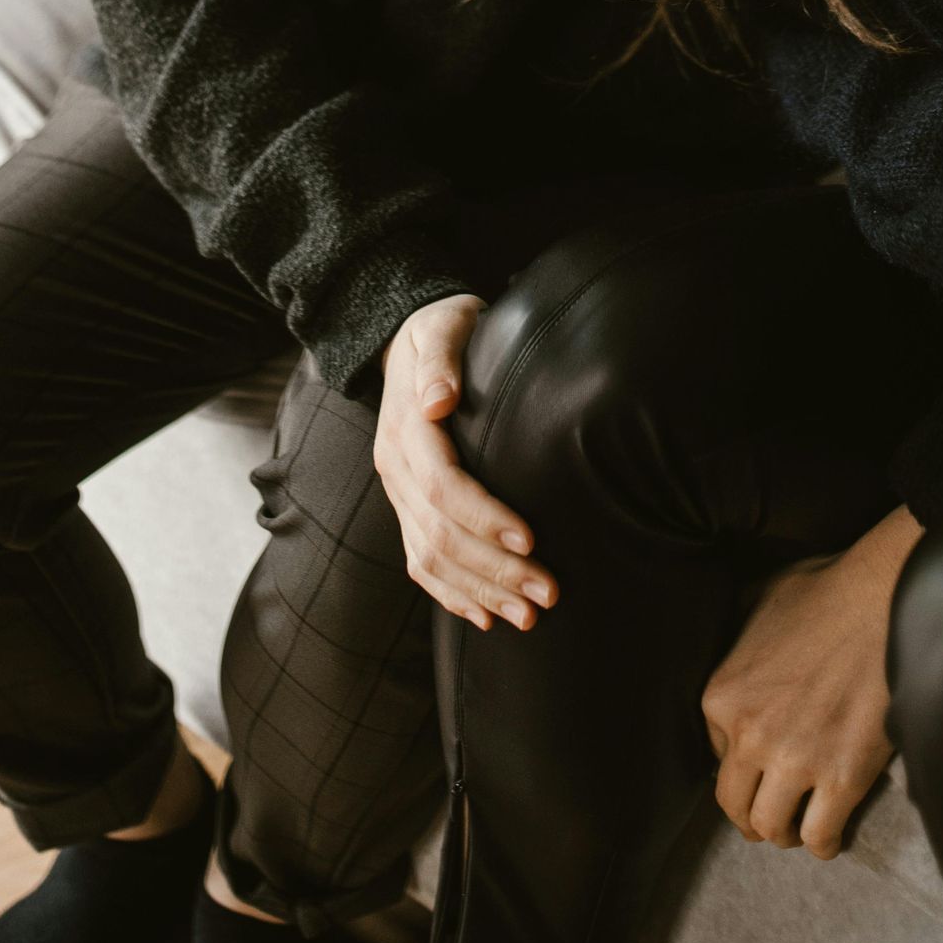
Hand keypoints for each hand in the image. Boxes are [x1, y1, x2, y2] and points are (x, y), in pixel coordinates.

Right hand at [374, 296, 558, 630]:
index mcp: (406, 428)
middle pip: (440, 534)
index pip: (442, 486)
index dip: (485, 518)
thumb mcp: (442, 325)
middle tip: (547, 593)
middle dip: (494, 570)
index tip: (531, 540)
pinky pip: (419, 562)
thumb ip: (440, 359)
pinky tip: (485, 617)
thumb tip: (438, 398)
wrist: (406, 339)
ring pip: (429, 558)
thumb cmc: (441, 327)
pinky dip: (451, 594)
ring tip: (528, 616)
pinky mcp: (405, 507)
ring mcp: (397, 492)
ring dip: (479, 593)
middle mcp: (395, 468)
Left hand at [700, 508, 921, 857]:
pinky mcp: (843, 779)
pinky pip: (820, 836)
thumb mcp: (759, 602)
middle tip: (769, 815)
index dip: (740, 762)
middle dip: (750, 816)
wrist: (884, 598)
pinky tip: (828, 835)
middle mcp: (749, 735)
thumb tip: (739, 648)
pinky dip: (822, 843)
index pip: (716, 755)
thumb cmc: (827, 591)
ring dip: (784, 833)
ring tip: (797, 826)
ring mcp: (795, 761)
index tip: (759, 765)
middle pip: (735, 805)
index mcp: (722, 696)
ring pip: (772, 829)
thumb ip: (738, 637)